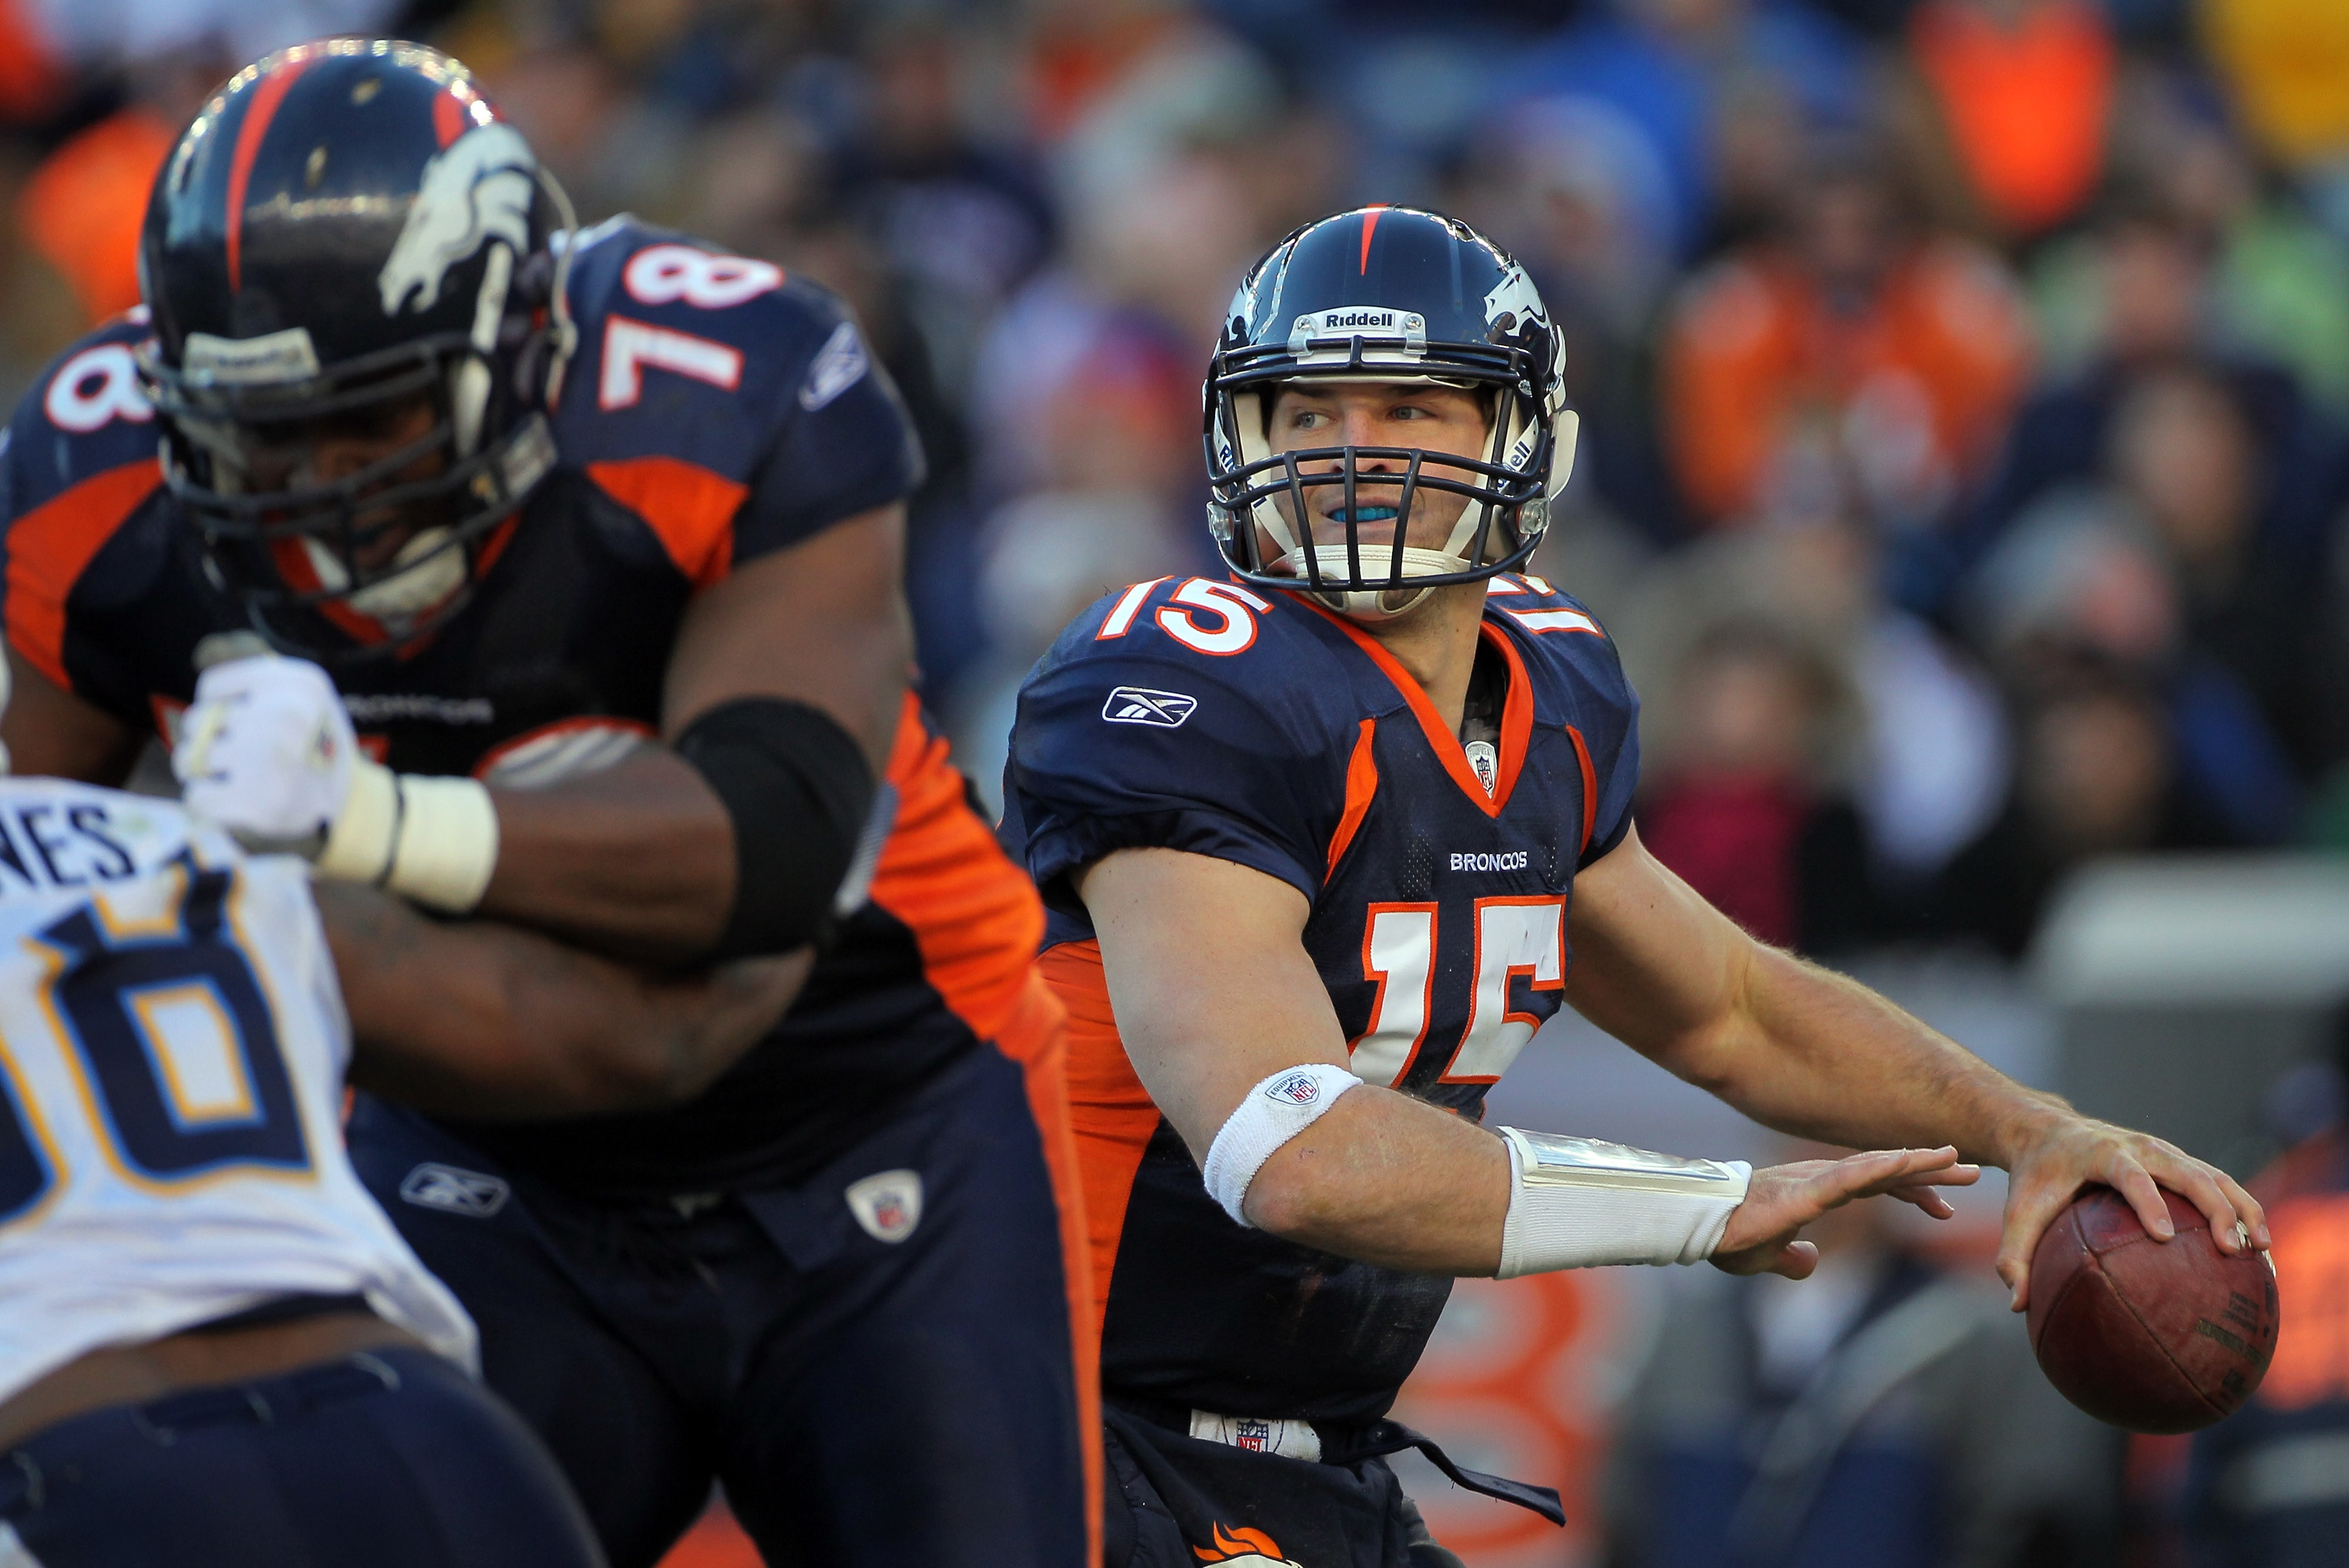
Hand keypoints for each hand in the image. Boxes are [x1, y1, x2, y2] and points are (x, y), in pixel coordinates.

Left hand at [172, 654, 355, 850]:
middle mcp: (284, 715)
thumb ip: (260, 678)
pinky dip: (210, 805)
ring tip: (236, 780)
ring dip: (203, 774)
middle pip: (197, 721)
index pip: (212, 687)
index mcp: (298, 682)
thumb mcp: (306, 697)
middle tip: (241, 758)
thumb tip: (206, 649)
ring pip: (189, 759)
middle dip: (207, 742)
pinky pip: (196, 797)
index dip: (218, 709)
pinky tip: (238, 804)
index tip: (242, 725)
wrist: (352, 807)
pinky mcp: (255, 802)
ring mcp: (267, 759)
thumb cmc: (316, 748)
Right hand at [1711, 1146, 1978, 1279]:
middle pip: (1885, 1174)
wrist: (1699, 1225)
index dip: (1909, 1192)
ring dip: (1918, 1164)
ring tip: (1955, 1158)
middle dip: (1928, 1172)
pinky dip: (1883, 1169)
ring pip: (1877, 1169)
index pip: (1873, 1189)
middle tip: (1971, 1170)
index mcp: (1815, 1193)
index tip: (1944, 1206)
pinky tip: (1909, 1162)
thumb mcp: (1769, 1255)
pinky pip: (1852, 1177)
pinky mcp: (1806, 1191)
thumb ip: (1792, 1258)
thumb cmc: (1727, 1235)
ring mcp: (1816, 1182)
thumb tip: (1811, 1262)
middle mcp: (1821, 1180)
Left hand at [1996, 1113, 2267, 1312]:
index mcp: (2099, 1153)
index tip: (2164, 1236)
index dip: (2147, 1201)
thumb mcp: (2018, 1212)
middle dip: (2213, 1207)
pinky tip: (2258, 1252)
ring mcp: (2164, 1152)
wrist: (2048, 1131)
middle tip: (2229, 1249)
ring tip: (2260, 1251)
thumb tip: (2017, 1308)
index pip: (2129, 1174)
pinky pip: (2218, 1183)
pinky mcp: (2179, 1162)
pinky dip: (2242, 1211)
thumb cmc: (2035, 1178)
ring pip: (2214, 1175)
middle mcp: (2139, 1147)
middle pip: (2186, 1171)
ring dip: (2241, 1208)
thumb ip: (2013, 1257)